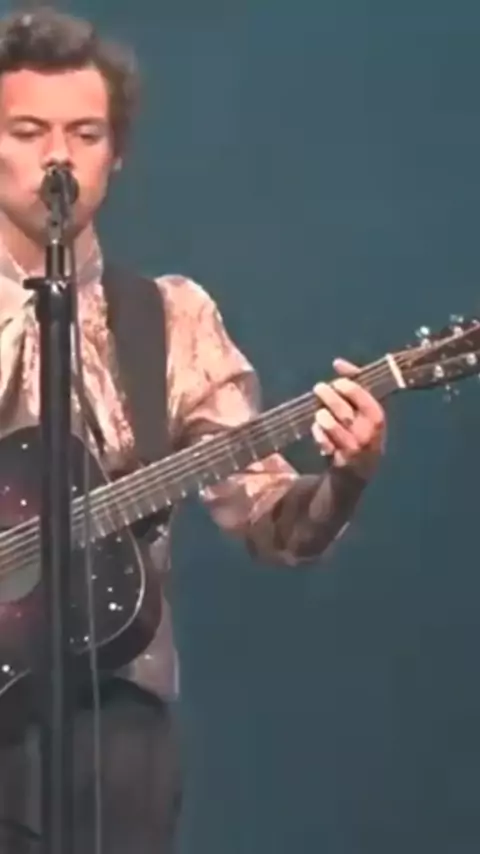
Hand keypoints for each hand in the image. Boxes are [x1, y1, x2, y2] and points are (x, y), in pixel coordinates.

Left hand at [312, 358, 385, 478]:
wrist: (358, 472)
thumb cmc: (361, 431)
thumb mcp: (365, 411)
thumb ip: (355, 385)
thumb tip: (338, 362)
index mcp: (378, 419)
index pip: (365, 400)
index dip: (350, 388)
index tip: (337, 381)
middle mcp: (368, 434)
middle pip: (345, 412)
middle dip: (330, 398)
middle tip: (319, 387)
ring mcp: (354, 449)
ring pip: (334, 428)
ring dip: (323, 417)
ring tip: (320, 412)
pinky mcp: (340, 460)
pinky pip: (325, 443)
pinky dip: (319, 434)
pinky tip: (317, 429)